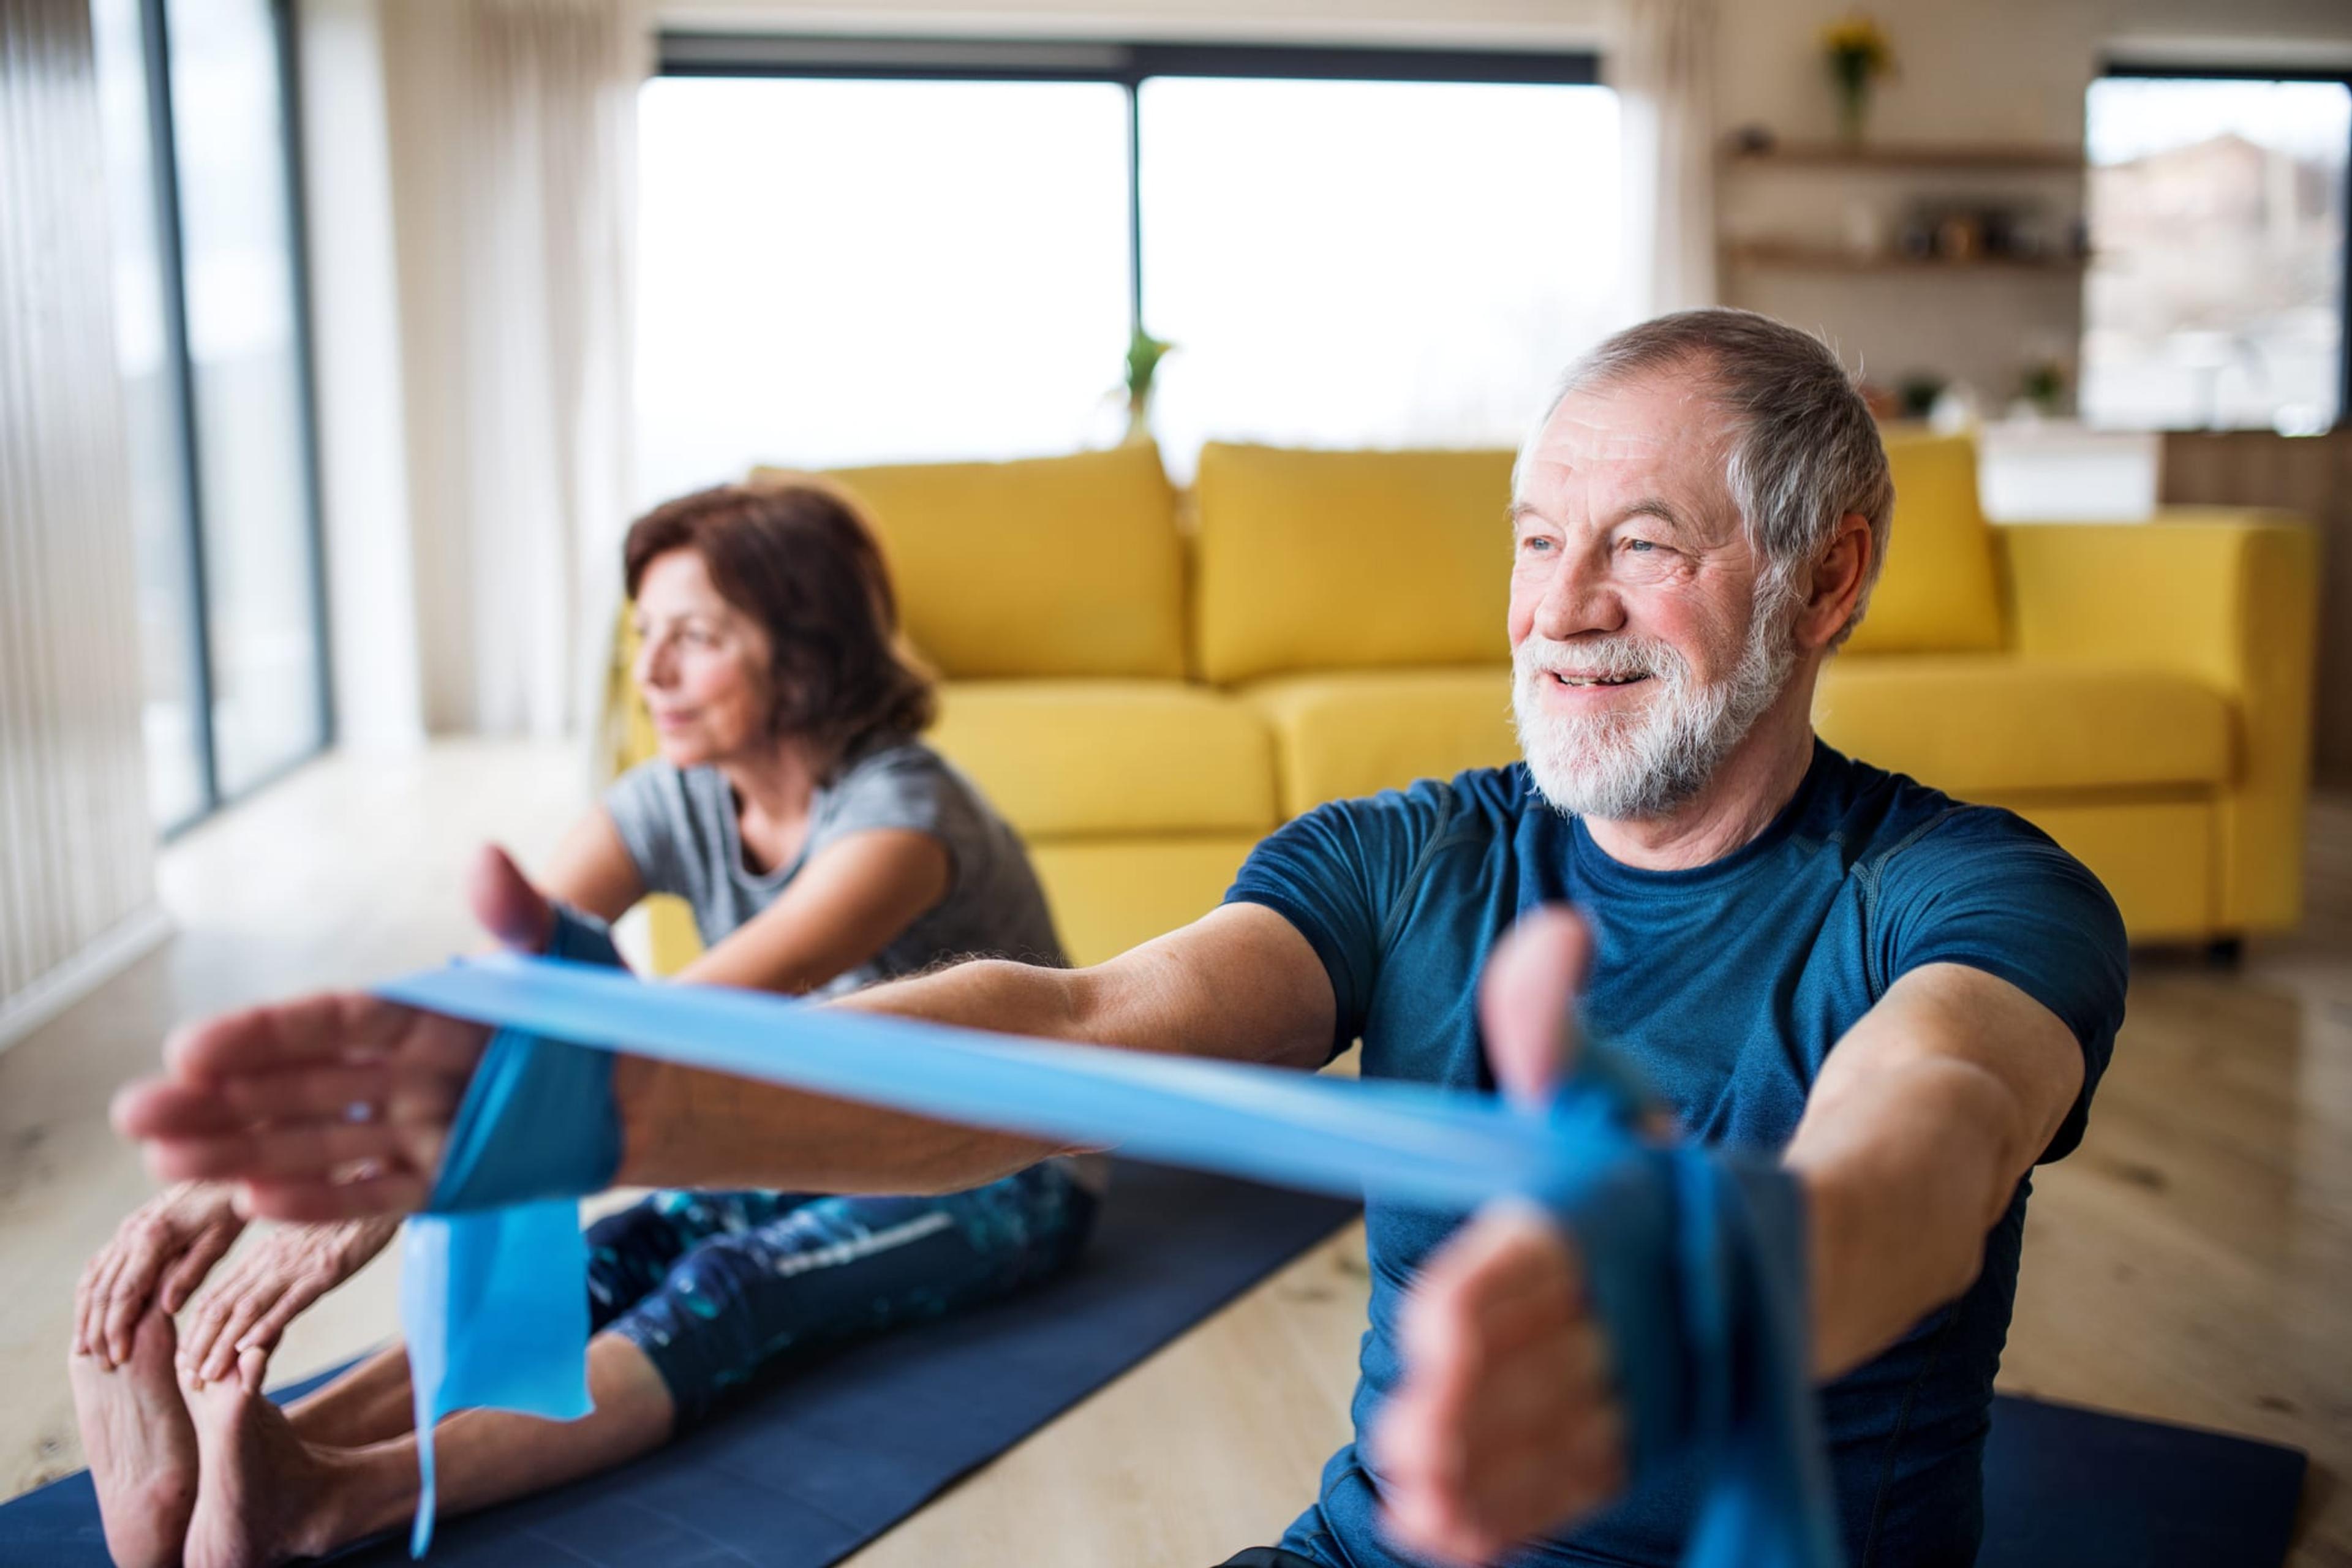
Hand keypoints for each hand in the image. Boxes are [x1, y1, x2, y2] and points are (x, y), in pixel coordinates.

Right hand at [72, 1181, 244, 1366]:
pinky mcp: (128, 1229)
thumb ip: (191, 1274)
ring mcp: (126, 1230)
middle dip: (99, 1330)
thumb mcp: (218, 1243)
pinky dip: (90, 1292)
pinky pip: (101, 1264)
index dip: (118, 1328)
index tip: (118, 1357)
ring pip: (95, 1279)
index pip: (126, 1292)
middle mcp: (131, 1233)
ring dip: (87, 1315)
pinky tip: (89, 1314)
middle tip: (100, 1363)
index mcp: (154, 1238)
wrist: (223, 1173)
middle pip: (103, 1290)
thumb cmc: (228, 1209)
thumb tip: (166, 1308)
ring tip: (86, 1348)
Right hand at [110, 844, 554, 1222]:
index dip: (265, 1035)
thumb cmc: (591, 1006)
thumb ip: (517, 913)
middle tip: (136, 1111)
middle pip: (299, 1087)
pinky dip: (318, 1200)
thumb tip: (486, 858)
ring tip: (164, 1159)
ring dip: (244, 1153)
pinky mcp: (443, 1182)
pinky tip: (251, 1199)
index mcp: (418, 1013)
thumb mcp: (562, 951)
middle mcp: (401, 1074)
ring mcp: (416, 1131)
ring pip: (317, 1144)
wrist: (644, 1084)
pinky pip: (373, 1194)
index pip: (330, 1023)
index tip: (192, 1045)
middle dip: (220, 1101)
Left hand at [178, 1214, 402, 1382]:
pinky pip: (290, 1301)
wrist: (380, 1190)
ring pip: (246, 1308)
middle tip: (187, 1379)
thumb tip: (258, 1293)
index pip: (215, 1297)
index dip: (194, 1332)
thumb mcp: (301, 1244)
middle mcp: (271, 1260)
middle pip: (221, 1306)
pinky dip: (266, 1325)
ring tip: (207, 1375)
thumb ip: (277, 1266)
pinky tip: (249, 1347)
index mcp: (262, 1255)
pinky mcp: (325, 1271)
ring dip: (223, 1345)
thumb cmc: (345, 1219)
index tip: (183, 1360)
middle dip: (199, 1346)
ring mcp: (296, 1266)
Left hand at [1372, 907, 1627, 1564]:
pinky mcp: (1656, 1440)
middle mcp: (1653, 1309)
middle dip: (1482, 1401)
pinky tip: (1449, 1533)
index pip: (1556, 1254)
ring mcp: (1662, 1384)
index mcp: (1634, 1219)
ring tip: (1414, 1492)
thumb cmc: (1672, 1170)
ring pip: (1574, 1435)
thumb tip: (1558, 930)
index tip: (1431, 1322)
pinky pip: (1588, 1483)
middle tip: (1406, 1431)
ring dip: (1494, 1471)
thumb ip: (1554, 1024)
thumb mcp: (1609, 1089)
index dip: (1497, 1292)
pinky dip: (1523, 1512)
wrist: (1822, 1248)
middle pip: (1561, 1359)